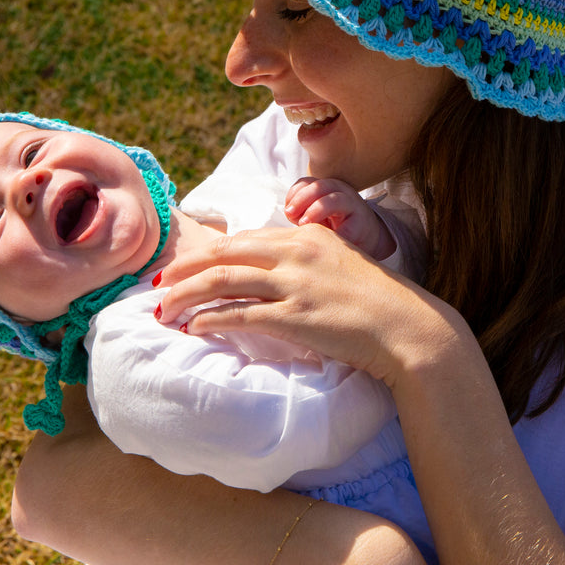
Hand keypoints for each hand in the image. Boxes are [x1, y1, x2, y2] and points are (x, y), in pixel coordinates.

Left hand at [154, 223, 463, 390]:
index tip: (185, 267)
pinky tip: (194, 328)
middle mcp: (297, 252)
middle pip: (224, 253)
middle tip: (156, 284)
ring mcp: (295, 283)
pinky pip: (241, 314)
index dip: (208, 252)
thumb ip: (308, 260)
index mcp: (307, 236)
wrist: (407, 327)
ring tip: (163, 310)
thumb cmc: (378, 302)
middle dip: (184, 268)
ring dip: (186, 295)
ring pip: (223, 281)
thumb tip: (276, 271)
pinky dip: (211, 319)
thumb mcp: (341, 264)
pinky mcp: (296, 316)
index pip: (244, 238)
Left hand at [284, 176, 397, 261]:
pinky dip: (333, 232)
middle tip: (290, 215)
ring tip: (305, 224)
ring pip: (333, 199)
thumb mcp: (315, 216)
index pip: (305, 183)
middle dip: (300, 199)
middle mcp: (339, 191)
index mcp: (325, 187)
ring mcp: (352, 205)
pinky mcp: (362, 223)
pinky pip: (347, 225)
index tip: (288, 211)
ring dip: (315, 210)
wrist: (367, 239)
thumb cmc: (336, 227)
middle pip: (317, 186)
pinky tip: (326, 239)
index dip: (293, 195)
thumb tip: (286, 215)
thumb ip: (300, 212)